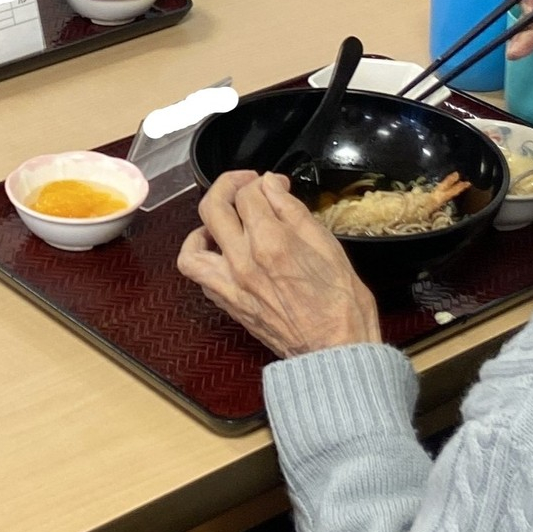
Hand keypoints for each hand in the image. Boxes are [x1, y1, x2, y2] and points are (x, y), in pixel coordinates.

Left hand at [177, 170, 380, 356]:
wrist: (334, 350)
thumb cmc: (340, 302)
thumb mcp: (327, 244)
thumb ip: (293, 210)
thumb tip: (272, 185)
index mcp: (271, 242)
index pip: (248, 194)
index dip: (263, 181)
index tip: (276, 184)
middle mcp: (243, 261)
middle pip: (213, 207)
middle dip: (227, 186)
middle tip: (245, 185)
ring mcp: (231, 284)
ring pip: (193, 244)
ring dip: (204, 225)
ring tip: (224, 220)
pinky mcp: (228, 302)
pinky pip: (198, 274)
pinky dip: (202, 257)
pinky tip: (221, 251)